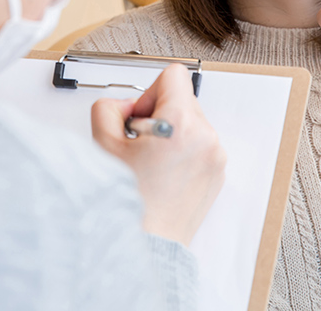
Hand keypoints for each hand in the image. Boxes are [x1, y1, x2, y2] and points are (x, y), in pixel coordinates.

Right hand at [90, 64, 225, 245]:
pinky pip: (200, 144)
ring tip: (150, 161)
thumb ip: (108, 108)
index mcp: (182, 125)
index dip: (149, 91)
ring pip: (191, 122)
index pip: (173, 75)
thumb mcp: (103, 145)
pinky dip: (182, 150)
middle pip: (182, 98)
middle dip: (158, 113)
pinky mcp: (217, 173)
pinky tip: (162, 173)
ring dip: (170, 132)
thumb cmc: (127, 204)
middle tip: (139, 142)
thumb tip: (122, 105)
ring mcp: (215, 157)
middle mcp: (206, 138)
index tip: (139, 116)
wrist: (147, 245)